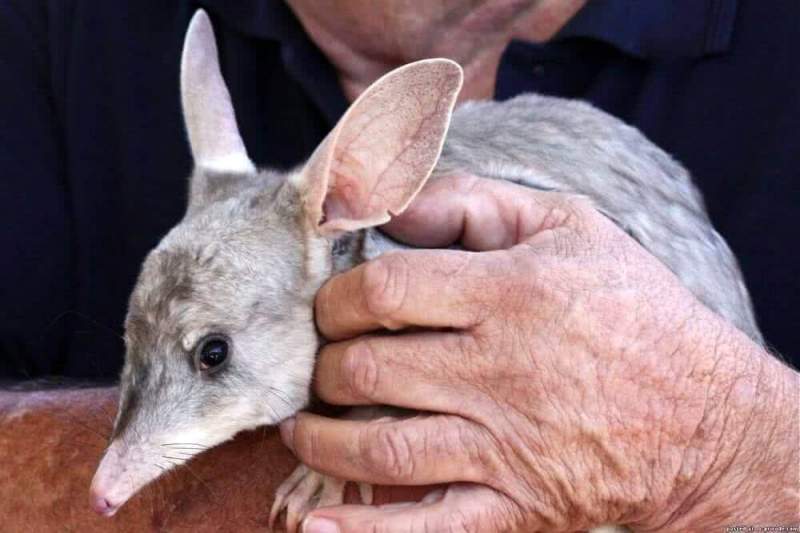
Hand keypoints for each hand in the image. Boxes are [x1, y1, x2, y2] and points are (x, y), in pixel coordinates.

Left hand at [282, 176, 798, 531]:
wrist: (707, 419)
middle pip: (367, 369)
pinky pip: (428, 527)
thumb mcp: (570, 227)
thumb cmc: (634, 309)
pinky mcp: (517, 505)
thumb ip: (475, 202)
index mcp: (512, 294)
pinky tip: (316, 528)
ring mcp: (506, 445)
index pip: (383, 291)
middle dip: (324, 366)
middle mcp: (502, 371)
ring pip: (380, 448)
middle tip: (323, 362)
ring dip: (321, 438)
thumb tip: (391, 204)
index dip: (337, 299)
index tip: (332, 308)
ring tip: (305, 425)